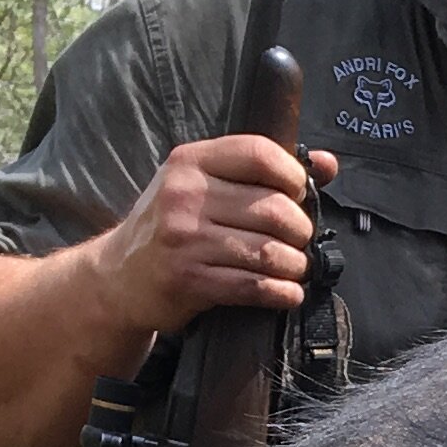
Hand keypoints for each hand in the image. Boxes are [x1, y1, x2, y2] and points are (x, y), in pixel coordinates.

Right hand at [91, 135, 347, 337]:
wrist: (119, 277)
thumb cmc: (170, 226)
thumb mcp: (203, 185)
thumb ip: (262, 170)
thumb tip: (327, 164)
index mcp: (190, 161)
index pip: (260, 154)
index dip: (294, 176)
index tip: (300, 195)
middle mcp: (184, 195)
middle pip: (274, 208)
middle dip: (300, 230)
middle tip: (299, 240)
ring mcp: (185, 239)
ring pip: (270, 251)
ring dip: (295, 265)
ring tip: (294, 267)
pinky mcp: (189, 279)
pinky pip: (254, 286)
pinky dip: (282, 292)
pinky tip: (287, 292)